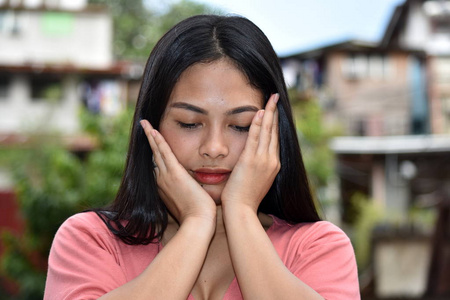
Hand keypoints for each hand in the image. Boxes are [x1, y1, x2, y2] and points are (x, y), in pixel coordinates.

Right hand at [140, 120, 216, 224]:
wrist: (198, 222)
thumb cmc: (197, 215)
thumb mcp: (189, 201)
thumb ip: (188, 192)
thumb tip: (194, 188)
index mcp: (164, 187)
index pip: (158, 166)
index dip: (154, 153)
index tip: (153, 143)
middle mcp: (161, 180)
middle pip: (154, 156)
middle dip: (150, 141)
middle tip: (145, 127)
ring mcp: (166, 176)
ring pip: (157, 151)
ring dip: (151, 136)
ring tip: (145, 123)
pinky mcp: (175, 173)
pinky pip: (164, 152)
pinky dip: (157, 140)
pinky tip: (153, 130)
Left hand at [221, 93, 280, 212]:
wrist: (242, 211)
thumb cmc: (244, 199)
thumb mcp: (255, 181)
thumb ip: (256, 169)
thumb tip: (252, 162)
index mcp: (274, 165)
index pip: (274, 139)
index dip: (274, 123)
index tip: (274, 110)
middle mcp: (272, 160)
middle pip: (274, 132)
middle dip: (275, 113)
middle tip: (275, 97)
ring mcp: (263, 160)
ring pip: (267, 131)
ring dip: (269, 113)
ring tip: (270, 98)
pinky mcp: (251, 160)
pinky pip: (255, 137)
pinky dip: (258, 124)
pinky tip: (259, 112)